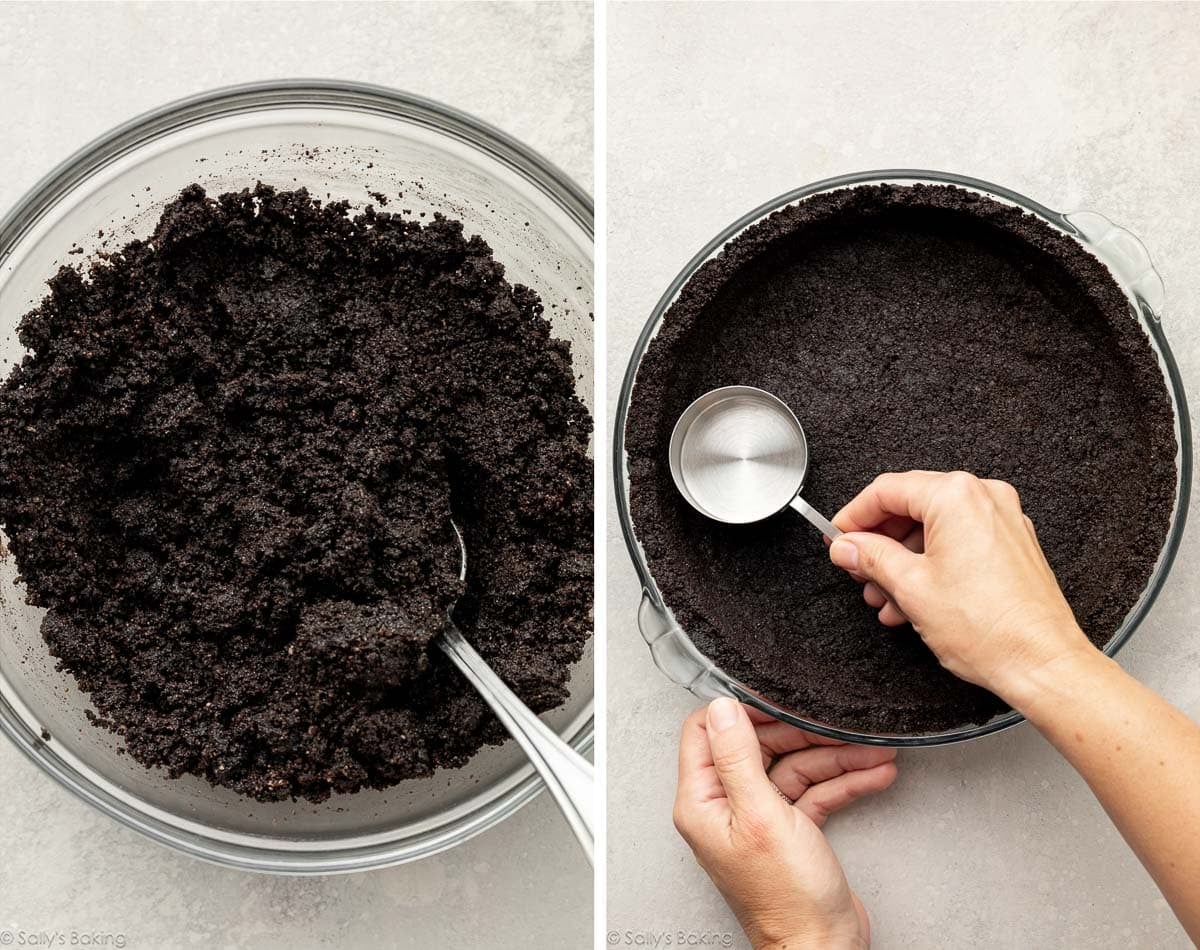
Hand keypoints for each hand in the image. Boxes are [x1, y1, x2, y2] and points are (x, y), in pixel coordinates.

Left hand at [673, 698, 897, 949]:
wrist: (823, 948)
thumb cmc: (787, 900)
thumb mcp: (761, 815)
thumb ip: (738, 758)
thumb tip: (722, 708)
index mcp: (702, 802)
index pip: (706, 734)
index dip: (740, 712)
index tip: (773, 697)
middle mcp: (726, 808)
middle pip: (758, 746)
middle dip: (801, 733)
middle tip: (834, 722)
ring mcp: (760, 819)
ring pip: (793, 768)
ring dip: (835, 757)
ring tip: (872, 749)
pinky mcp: (791, 831)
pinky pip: (814, 793)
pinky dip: (843, 783)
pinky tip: (874, 773)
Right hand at [827, 470, 1093, 700]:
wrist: (1043, 664)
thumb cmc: (990, 629)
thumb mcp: (909, 587)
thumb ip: (871, 557)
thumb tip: (847, 547)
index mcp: (957, 497)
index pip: (887, 491)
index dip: (853, 516)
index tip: (837, 537)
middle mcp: (984, 499)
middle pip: (911, 508)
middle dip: (879, 544)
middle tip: (858, 569)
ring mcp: (1002, 522)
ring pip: (933, 530)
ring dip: (902, 562)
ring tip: (884, 597)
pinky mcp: (1012, 547)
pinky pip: (958, 544)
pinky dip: (931, 566)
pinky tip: (912, 600)